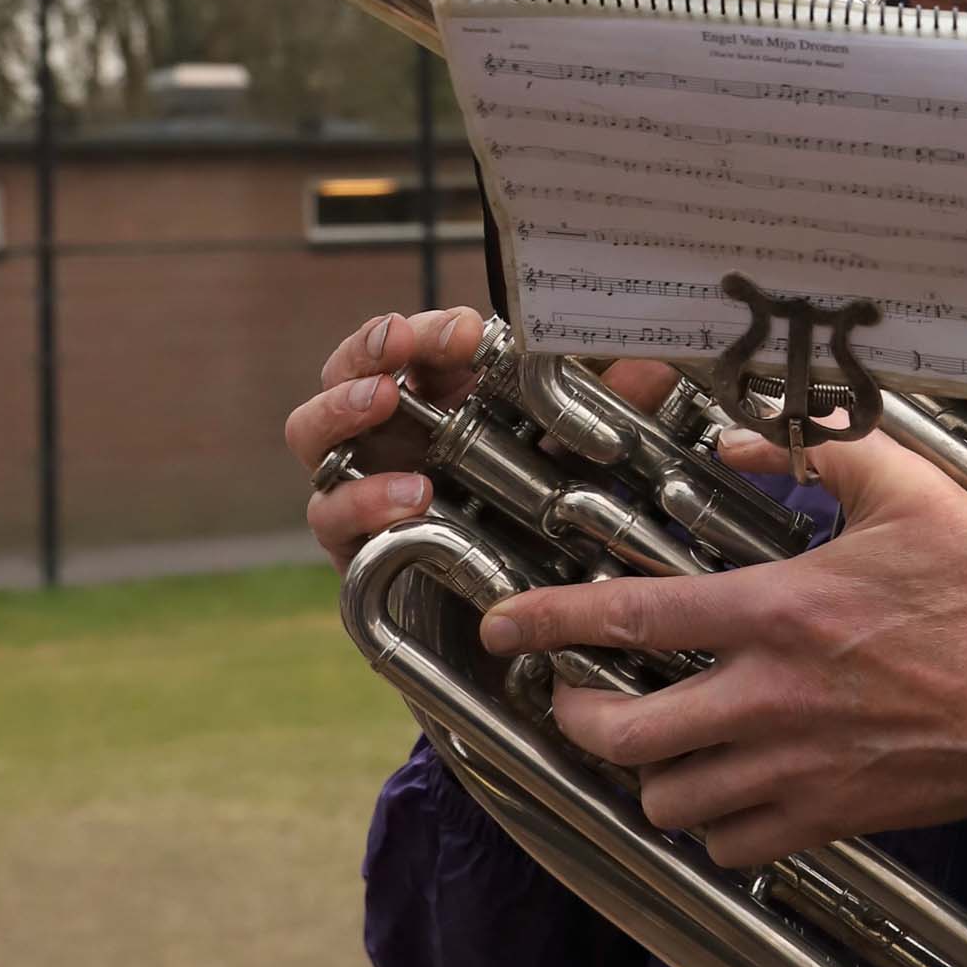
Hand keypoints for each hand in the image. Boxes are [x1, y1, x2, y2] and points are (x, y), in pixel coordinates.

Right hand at [284, 317, 677, 572]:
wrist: (514, 638)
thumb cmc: (534, 528)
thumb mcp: (573, 464)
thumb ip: (604, 416)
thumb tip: (653, 369)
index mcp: (434, 398)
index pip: (414, 343)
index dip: (430, 328)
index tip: (467, 330)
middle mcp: (386, 433)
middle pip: (346, 370)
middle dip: (368, 349)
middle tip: (397, 347)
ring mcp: (358, 483)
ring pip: (313, 431)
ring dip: (342, 407)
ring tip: (381, 401)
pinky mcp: (349, 544)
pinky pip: (330, 515)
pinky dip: (361, 499)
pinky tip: (406, 497)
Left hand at [478, 425, 966, 866]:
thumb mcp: (917, 492)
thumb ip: (823, 452)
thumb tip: (741, 432)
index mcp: (783, 615)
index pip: (633, 618)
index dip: (549, 622)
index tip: (502, 627)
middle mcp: (775, 703)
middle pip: (626, 735)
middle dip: (577, 716)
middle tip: (576, 692)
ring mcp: (802, 772)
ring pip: (669, 803)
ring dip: (645, 774)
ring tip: (652, 740)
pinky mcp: (836, 819)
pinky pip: (733, 847)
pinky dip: (712, 826)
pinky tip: (723, 790)